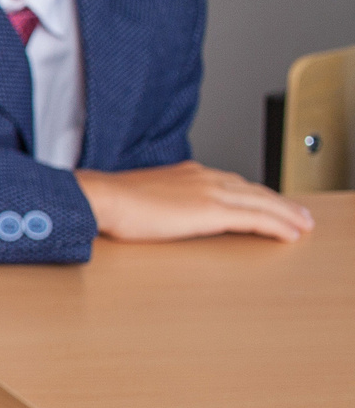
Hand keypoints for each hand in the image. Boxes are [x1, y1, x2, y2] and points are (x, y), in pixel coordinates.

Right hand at [76, 162, 314, 244]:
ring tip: (303, 224)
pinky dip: (278, 224)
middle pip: (254, 190)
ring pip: (262, 202)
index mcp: (188, 174)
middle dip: (281, 203)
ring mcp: (210, 192)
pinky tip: (289, 233)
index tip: (269, 203)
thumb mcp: (143, 197)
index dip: (256, 194)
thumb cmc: (113, 202)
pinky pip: (256, 218)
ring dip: (287, 213)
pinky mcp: (212, 210)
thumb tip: (163, 213)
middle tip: (300, 215)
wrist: (104, 197)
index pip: (233, 183)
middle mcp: (204, 177)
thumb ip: (162, 201)